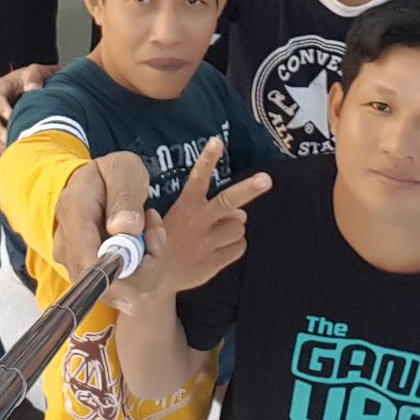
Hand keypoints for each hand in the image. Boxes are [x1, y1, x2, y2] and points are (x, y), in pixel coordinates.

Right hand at [0, 62, 60, 153]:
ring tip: (12, 149)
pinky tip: (15, 153)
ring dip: (0, 141)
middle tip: (7, 137)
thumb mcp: (37, 70)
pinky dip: (6, 148)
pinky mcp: (2, 130)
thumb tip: (33, 90)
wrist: (44, 89)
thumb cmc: (38, 78)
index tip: (10, 116)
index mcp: (1, 87)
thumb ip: (34, 76)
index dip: (2, 107)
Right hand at [53, 151, 165, 308]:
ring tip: (150, 228)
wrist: (96, 183)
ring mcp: (74, 262)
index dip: (120, 276)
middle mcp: (67, 245)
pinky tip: (143, 241)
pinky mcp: (87, 273)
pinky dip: (141, 268)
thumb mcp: (123, 171)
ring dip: (145, 265)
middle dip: (144, 267)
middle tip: (156, 230)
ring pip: (116, 289)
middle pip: (104, 284)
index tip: (152, 256)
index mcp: (73, 214)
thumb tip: (124, 228)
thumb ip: (125, 196)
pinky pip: (119, 286)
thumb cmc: (111, 174)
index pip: (88, 264)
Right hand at [156, 138, 271, 293]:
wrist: (152, 278)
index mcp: (185, 207)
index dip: (207, 160)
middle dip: (249, 189)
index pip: (197, 179)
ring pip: (239, 226)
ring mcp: (206, 244)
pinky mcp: (213, 264)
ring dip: (235, 226)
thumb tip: (242, 213)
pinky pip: (239, 247)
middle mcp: (197, 223)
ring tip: (218, 232)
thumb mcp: (179, 218)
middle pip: (228, 202)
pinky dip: (235, 245)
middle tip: (267, 179)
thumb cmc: (168, 239)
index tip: (216, 141)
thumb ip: (212, 212)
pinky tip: (220, 247)